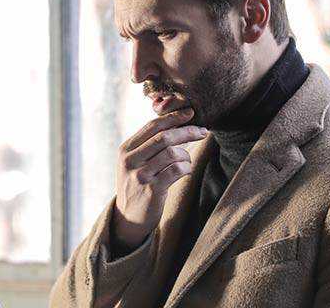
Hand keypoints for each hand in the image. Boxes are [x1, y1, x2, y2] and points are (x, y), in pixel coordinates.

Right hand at [111, 108, 207, 250]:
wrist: (128, 217)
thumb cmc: (137, 185)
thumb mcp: (134, 163)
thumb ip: (148, 145)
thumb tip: (176, 124)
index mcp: (126, 149)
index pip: (152, 126)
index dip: (173, 117)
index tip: (190, 113)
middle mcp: (130, 160)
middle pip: (164, 137)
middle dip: (187, 131)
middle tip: (203, 131)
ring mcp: (140, 175)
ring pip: (172, 153)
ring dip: (186, 155)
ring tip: (187, 161)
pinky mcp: (151, 190)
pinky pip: (176, 171)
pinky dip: (186, 168)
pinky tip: (185, 171)